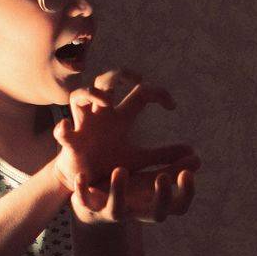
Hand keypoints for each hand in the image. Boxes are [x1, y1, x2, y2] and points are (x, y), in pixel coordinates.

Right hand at [53, 69, 199, 223]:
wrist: (86, 181)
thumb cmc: (110, 163)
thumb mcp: (140, 159)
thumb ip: (163, 155)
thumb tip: (194, 155)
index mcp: (120, 115)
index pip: (140, 92)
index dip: (158, 92)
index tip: (172, 106)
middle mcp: (102, 114)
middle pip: (106, 81)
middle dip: (119, 74)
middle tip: (136, 79)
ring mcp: (84, 125)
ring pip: (79, 95)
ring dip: (91, 94)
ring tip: (106, 101)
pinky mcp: (71, 142)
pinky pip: (62, 132)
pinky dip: (62, 130)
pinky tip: (65, 128)